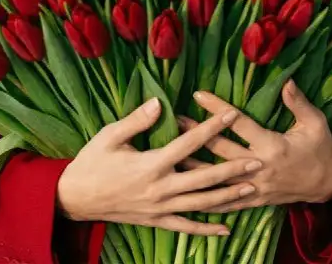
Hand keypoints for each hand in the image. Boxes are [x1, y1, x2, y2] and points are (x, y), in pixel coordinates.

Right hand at [56, 97, 264, 235]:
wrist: (75, 198)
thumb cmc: (92, 162)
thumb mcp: (110, 135)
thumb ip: (137, 120)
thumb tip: (160, 102)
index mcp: (150, 164)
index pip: (188, 143)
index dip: (211, 128)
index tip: (231, 115)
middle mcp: (160, 188)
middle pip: (204, 178)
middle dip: (232, 168)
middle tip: (257, 159)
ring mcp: (160, 208)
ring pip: (201, 204)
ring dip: (228, 196)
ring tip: (251, 188)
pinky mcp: (156, 222)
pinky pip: (186, 228)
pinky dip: (207, 229)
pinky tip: (226, 227)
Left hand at [175, 81, 331, 212]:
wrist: (330, 185)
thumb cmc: (321, 149)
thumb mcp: (315, 123)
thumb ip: (298, 102)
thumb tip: (287, 80)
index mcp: (272, 145)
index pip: (239, 123)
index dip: (218, 109)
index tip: (198, 95)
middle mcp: (260, 167)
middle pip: (221, 150)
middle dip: (196, 136)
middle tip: (175, 122)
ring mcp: (255, 186)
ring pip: (219, 178)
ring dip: (195, 167)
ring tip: (172, 156)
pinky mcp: (255, 200)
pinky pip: (228, 201)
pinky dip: (208, 199)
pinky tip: (189, 196)